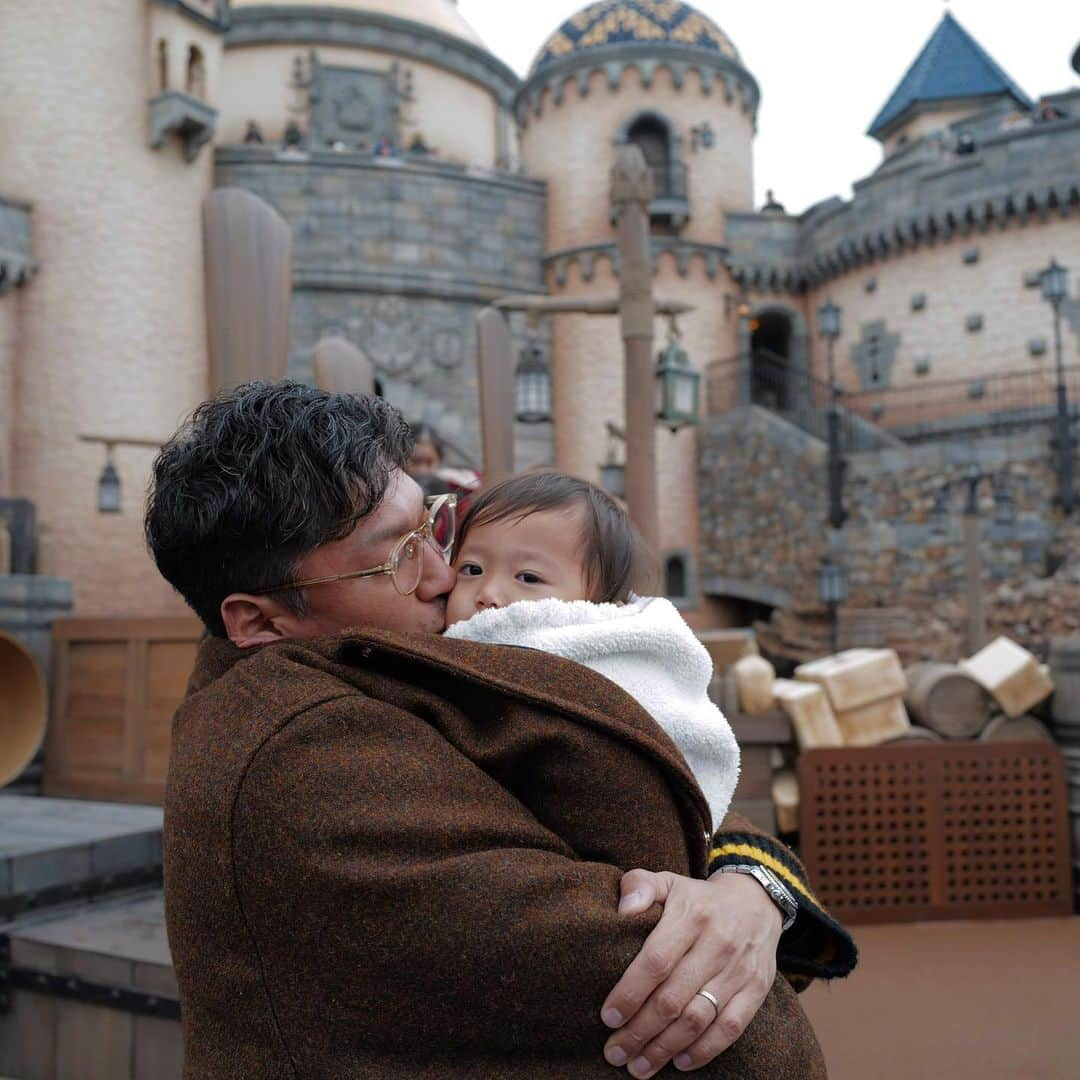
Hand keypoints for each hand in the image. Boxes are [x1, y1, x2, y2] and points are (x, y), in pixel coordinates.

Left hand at [600, 869, 781, 1075]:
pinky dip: (704, 1050)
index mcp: (691, 915)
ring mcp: (739, 970)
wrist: (756, 902)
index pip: (656, 960)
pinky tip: (679, 1062)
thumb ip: (639, 886)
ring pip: (698, 1019)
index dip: (630, 992)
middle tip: (615, 1051)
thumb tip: (621, 911)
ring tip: (638, 1066)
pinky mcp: (756, 990)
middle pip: (673, 998)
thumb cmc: (698, 899)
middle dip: (640, 1031)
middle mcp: (717, 944)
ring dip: (665, 1048)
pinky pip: (730, 1028)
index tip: (608, 1017)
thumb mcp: (668, 881)